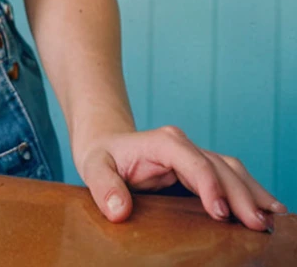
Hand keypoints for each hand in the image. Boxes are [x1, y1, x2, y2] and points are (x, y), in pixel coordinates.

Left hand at [76, 125, 287, 230]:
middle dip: (242, 196)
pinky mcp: (202, 170)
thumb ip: (103, 185)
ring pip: (232, 171)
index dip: (210, 186)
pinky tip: (267, 209)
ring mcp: (195, 156)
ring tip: (274, 218)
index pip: (193, 162)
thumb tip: (118, 209)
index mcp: (163, 142)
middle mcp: (184, 146)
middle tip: (260, 226)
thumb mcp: (93, 166)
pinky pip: (230, 178)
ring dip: (253, 193)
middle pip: (220, 167)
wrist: (107, 144)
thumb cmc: (102, 156)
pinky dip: (250, 192)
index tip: (221, 214)